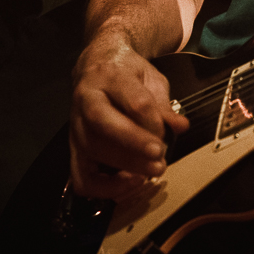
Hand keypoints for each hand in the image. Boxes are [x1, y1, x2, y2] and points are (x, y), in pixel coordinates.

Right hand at [69, 33, 189, 199]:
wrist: (96, 65)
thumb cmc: (127, 74)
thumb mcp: (150, 78)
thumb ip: (164, 104)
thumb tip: (180, 126)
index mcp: (111, 76)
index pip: (134, 101)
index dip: (154, 122)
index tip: (168, 132)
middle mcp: (87, 99)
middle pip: (105, 123)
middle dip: (135, 145)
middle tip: (160, 157)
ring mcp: (76, 124)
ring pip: (92, 149)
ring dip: (125, 165)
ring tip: (152, 170)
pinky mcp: (73, 147)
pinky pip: (81, 176)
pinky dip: (103, 187)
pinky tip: (128, 184)